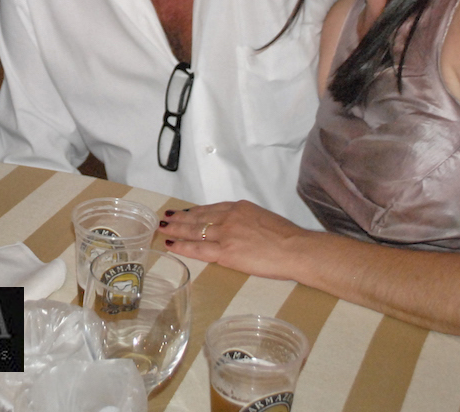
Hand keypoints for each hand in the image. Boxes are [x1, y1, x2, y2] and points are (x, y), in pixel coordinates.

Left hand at [158, 202, 306, 279]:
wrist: (295, 248)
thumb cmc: (288, 237)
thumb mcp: (264, 218)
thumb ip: (247, 221)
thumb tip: (239, 229)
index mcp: (239, 208)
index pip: (211, 209)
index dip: (195, 212)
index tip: (184, 212)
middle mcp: (229, 217)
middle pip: (198, 217)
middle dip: (180, 219)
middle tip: (166, 218)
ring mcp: (225, 234)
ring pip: (194, 231)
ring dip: (176, 230)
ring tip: (163, 229)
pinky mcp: (225, 252)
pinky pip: (198, 248)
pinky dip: (182, 246)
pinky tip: (171, 245)